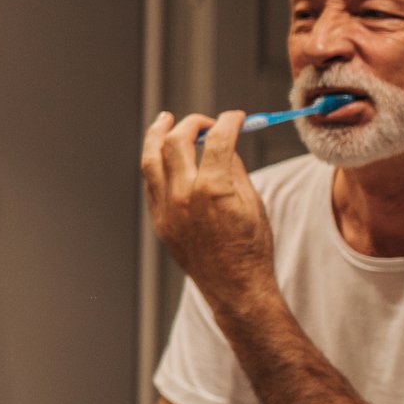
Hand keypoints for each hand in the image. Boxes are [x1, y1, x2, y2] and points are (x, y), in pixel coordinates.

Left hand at [141, 111, 277, 312]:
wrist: (235, 286)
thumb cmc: (251, 247)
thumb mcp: (252, 202)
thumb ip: (234, 167)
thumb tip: (223, 143)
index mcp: (213, 189)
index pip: (217, 139)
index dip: (228, 121)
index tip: (235, 117)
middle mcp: (183, 195)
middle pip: (177, 141)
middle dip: (192, 124)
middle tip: (204, 123)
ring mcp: (166, 208)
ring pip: (151, 158)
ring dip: (158, 134)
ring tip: (165, 120)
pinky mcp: (158, 220)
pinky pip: (151, 182)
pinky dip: (156, 162)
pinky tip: (164, 154)